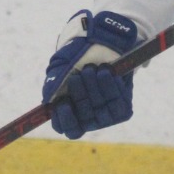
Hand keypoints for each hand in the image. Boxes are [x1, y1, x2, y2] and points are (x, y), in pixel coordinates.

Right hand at [41, 10, 138, 138]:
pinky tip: (105, 71)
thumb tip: (49, 100)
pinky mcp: (123, 107)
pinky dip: (110, 85)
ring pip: (100, 107)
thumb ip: (52, 86)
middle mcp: (91, 119)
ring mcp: (108, 115)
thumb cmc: (75, 61)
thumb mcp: (59, 70)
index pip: (70, 129)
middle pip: (85, 116)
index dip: (65, 120)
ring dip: (94, 86)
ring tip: (91, 69)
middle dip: (80, 94)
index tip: (63, 103)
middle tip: (77, 76)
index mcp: (73, 115)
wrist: (99, 45)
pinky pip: (117, 101)